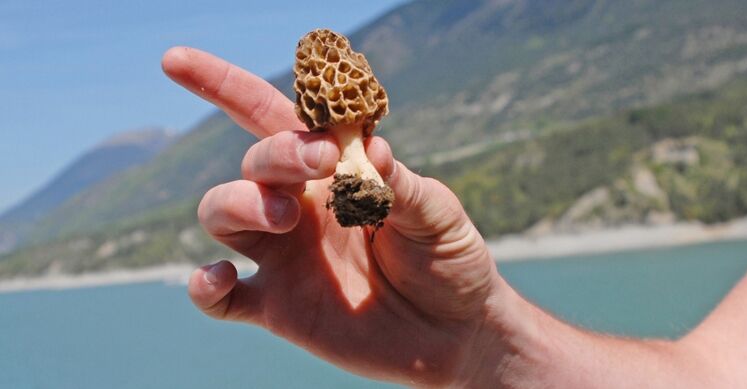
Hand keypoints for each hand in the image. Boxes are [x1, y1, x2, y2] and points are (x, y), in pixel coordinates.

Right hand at [162, 47, 501, 386]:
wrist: (455, 332)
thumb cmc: (449, 259)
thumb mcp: (437, 214)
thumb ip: (400, 184)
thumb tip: (370, 151)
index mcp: (335, 171)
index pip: (274, 118)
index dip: (223, 86)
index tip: (178, 62)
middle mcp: (300, 207)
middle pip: (254, 163)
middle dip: (275, 155)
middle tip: (320, 162)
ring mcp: (284, 256)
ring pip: (223, 213)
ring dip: (239, 204)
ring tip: (285, 217)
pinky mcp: (278, 306)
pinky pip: (221, 298)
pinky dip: (206, 287)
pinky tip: (217, 278)